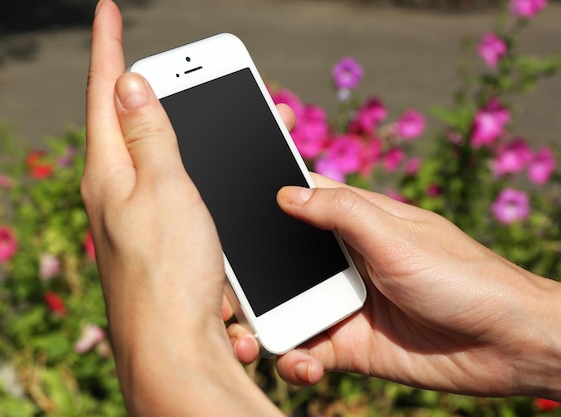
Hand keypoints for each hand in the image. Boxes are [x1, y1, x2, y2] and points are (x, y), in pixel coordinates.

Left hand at [83, 1, 291, 414]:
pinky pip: (182, 195)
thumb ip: (149, 135)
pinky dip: (201, 178)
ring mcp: (138, 217)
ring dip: (190, 134)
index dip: (109, 45)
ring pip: (163, 159)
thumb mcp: (164, 189)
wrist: (176, 348)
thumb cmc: (170, 270)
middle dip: (158, 86)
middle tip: (180, 64)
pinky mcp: (161, 242)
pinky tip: (217, 179)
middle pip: (131, 122)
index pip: (105, 92)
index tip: (108, 8)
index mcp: (109, 170)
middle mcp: (116, 191)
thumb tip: (130, 84)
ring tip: (217, 119)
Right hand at [232, 175, 560, 399]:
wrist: (506, 345)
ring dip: (266, 323)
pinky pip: (306, 352)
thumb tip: (284, 193)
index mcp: (354, 223)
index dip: (264, 203)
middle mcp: (341, 262)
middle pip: (281, 262)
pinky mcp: (348, 346)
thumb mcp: (396, 237)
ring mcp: (342, 304)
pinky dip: (295, 360)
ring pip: (286, 309)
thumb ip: (340, 214)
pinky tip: (301, 365)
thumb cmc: (461, 277)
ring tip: (249, 339)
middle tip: (227, 294)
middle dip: (253, 277)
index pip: (298, 202)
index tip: (224, 211)